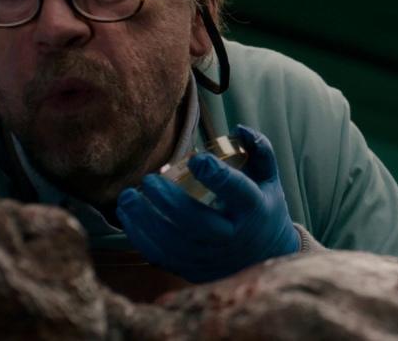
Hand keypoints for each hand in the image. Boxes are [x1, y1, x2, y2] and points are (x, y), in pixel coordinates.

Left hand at [116, 124, 298, 282]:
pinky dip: (140, 236)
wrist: (265, 257)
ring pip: (175, 242)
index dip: (216, 176)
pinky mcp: (193, 269)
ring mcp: (211, 257)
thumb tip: (239, 129)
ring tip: (128, 197)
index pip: (238, 192)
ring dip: (146, 219)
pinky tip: (128, 215)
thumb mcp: (269, 179)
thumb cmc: (262, 209)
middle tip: (150, 179)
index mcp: (254, 209)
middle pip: (198, 222)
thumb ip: (259, 150)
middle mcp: (232, 237)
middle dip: (170, 201)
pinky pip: (161, 257)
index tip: (195, 159)